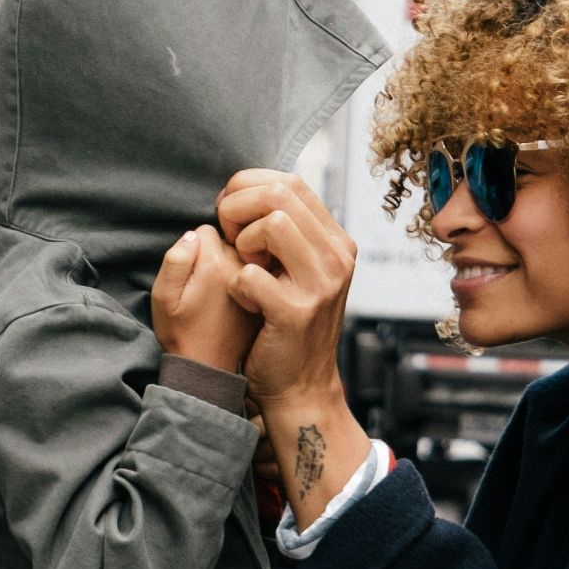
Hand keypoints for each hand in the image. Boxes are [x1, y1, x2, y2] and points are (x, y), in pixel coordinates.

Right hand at [152, 224, 260, 371]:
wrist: (210, 368)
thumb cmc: (181, 332)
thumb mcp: (164, 298)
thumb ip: (175, 260)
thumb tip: (194, 234)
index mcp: (215, 263)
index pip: (206, 230)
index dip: (194, 248)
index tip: (192, 274)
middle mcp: (242, 266)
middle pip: (231, 236)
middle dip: (217, 252)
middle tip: (208, 285)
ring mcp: (261, 278)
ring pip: (247, 252)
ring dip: (235, 263)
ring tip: (222, 293)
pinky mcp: (272, 291)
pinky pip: (260, 268)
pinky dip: (252, 276)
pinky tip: (241, 298)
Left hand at [217, 170, 370, 528]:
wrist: (300, 387)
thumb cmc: (286, 323)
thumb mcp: (299, 270)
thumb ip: (287, 231)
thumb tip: (250, 189)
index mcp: (337, 241)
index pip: (290, 181)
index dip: (248, 188)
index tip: (232, 217)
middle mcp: (338, 258)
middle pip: (279, 193)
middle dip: (238, 208)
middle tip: (230, 240)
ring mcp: (321, 285)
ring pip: (271, 223)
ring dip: (241, 243)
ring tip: (243, 267)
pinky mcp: (297, 313)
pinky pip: (249, 274)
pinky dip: (236, 285)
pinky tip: (246, 301)